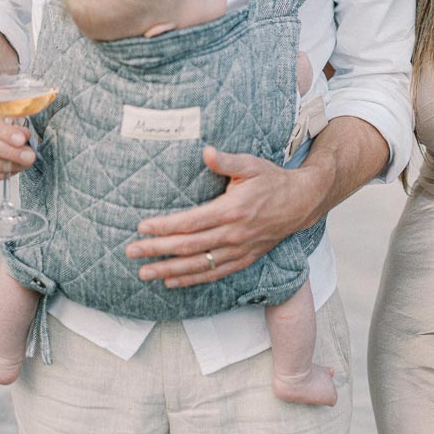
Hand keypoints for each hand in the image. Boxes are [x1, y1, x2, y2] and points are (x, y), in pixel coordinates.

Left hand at [125, 146, 317, 288]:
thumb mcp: (251, 165)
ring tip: (145, 273)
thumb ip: (226, 161)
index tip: (142, 227)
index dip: (165, 226)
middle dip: (157, 250)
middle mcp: (232, 234)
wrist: (301, 202)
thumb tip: (206, 151)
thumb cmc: (272, 180)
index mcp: (231, 210)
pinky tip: (172, 281)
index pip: (190, 222)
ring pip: (198, 265)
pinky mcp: (243, 259)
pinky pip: (213, 273)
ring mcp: (238, 250)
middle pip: (188, 246)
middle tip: (132, 252)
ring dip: (169, 270)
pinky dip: (191, 279)